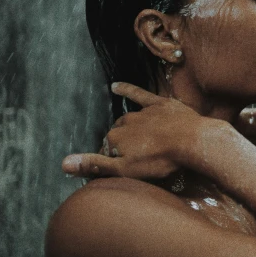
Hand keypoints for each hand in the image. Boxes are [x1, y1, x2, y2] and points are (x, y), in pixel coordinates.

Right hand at [62, 82, 204, 180]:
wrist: (192, 141)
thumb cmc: (160, 160)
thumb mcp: (124, 170)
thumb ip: (94, 165)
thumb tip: (63, 164)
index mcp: (115, 139)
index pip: (106, 151)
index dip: (112, 161)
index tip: (120, 170)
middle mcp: (125, 122)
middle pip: (117, 135)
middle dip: (120, 145)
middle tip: (133, 158)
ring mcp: (142, 112)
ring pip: (128, 119)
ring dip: (127, 128)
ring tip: (134, 141)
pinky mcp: (159, 104)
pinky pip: (139, 94)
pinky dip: (127, 90)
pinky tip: (116, 86)